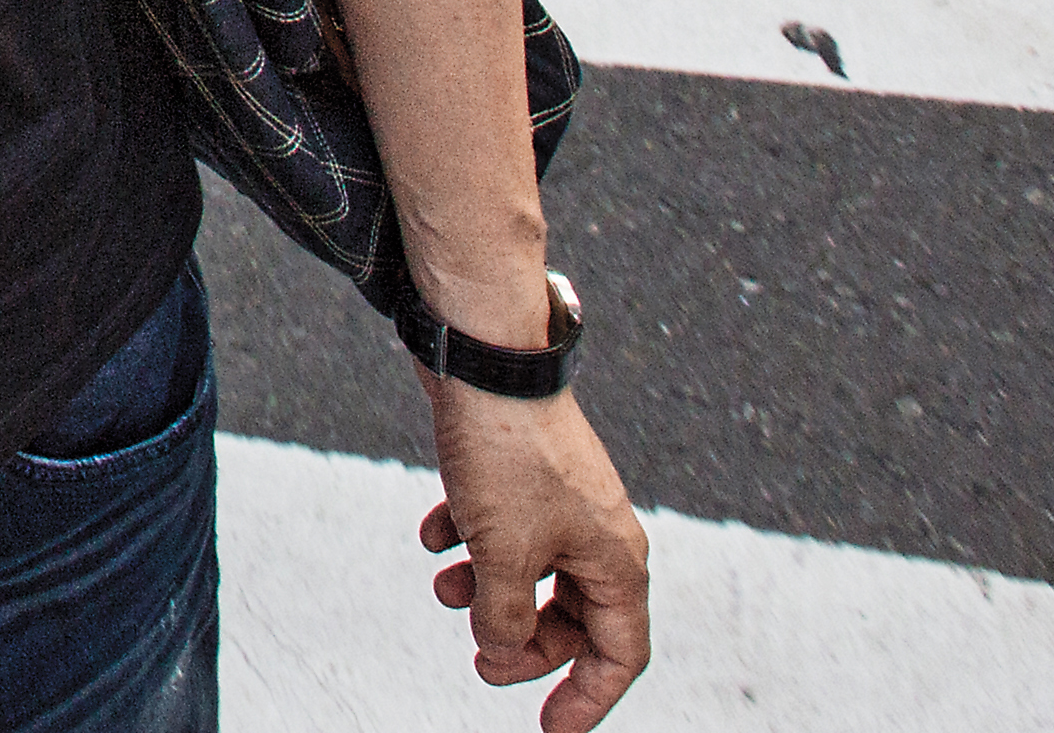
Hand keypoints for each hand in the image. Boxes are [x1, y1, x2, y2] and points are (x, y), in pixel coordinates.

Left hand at [419, 386, 650, 728]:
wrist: (481, 358)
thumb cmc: (505, 457)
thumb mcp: (502, 556)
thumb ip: (504, 617)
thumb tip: (499, 647)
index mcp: (615, 561)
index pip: (620, 653)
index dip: (588, 698)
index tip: (550, 731)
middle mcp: (597, 532)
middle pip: (574, 618)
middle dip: (525, 643)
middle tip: (479, 660)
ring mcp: (561, 500)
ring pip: (533, 571)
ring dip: (488, 590)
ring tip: (443, 591)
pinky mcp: (525, 473)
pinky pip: (505, 526)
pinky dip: (469, 538)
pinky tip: (433, 537)